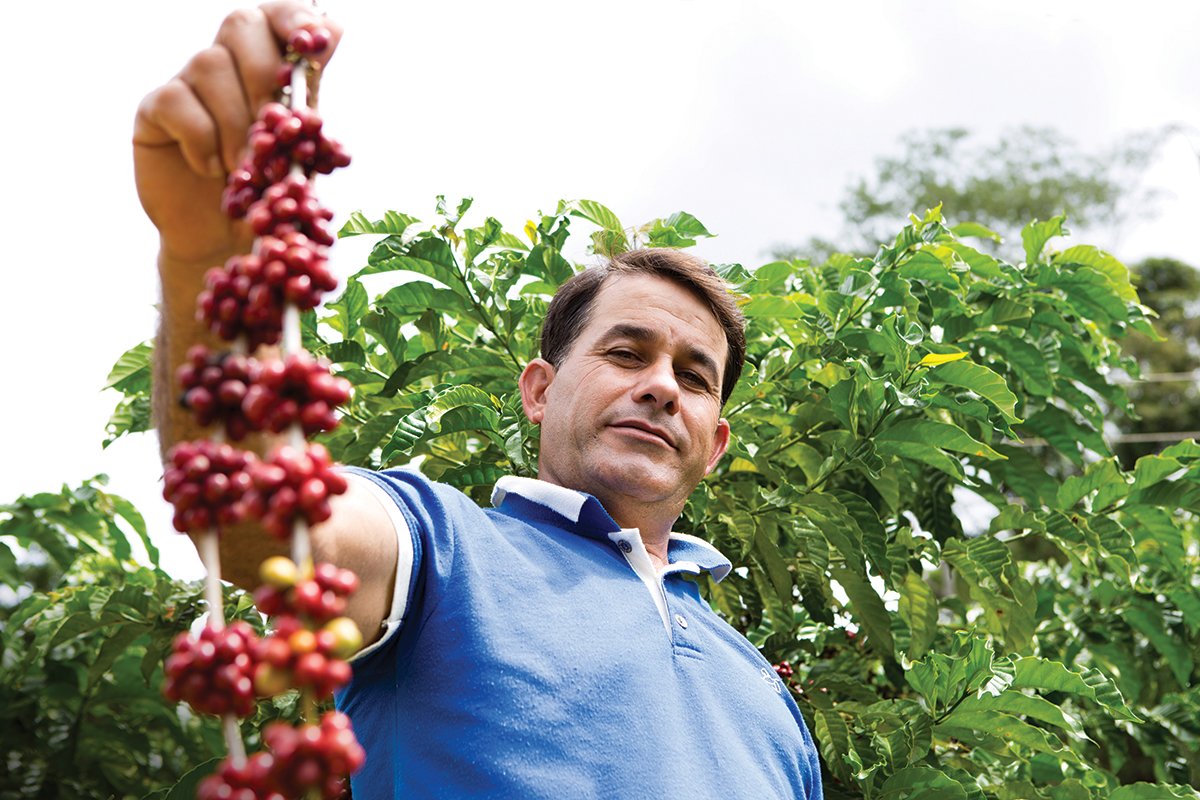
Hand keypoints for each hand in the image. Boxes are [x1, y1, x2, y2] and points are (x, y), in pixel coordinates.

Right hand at [133, 1, 341, 265]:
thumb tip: (334, 34)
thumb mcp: (302, 157)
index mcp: (272, 66)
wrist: (224, 242)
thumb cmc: (268, 197)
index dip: (297, 19)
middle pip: (242, 25)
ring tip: (245, 168)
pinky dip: (203, 138)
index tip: (315, 42)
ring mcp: (188, 81)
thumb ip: (312, 103)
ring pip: (210, 65)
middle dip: (264, 75)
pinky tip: (212, 168)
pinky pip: (178, 102)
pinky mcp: (155, 108)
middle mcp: (228, 62)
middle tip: (274, 128)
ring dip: (236, 122)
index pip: (281, 16)